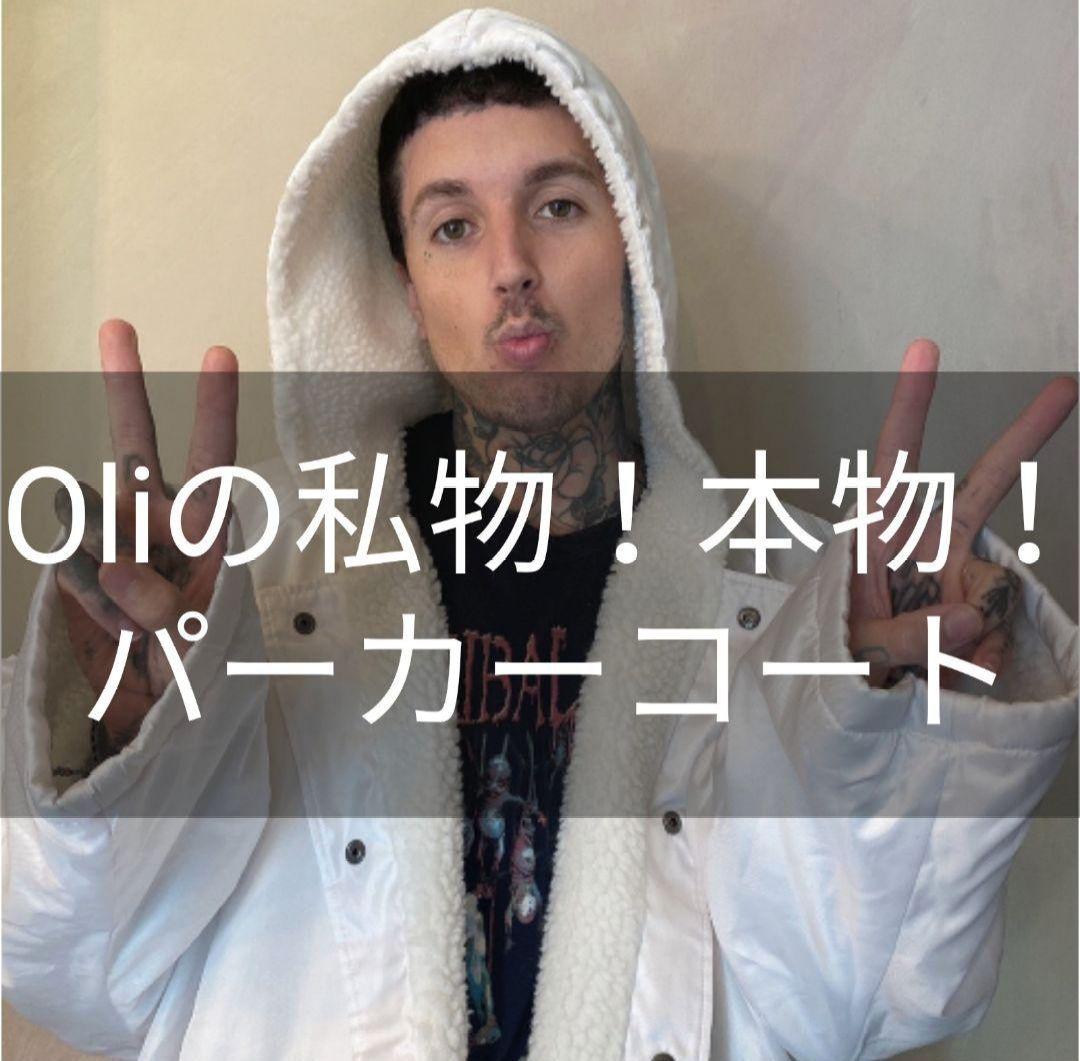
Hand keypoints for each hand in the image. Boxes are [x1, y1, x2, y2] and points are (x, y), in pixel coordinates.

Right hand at [55, 320, 238, 746]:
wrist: (155, 696)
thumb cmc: (198, 656)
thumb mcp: (199, 638)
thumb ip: (166, 603)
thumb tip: (117, 564)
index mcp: (206, 526)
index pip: (213, 461)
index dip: (214, 410)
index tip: (217, 353)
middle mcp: (158, 518)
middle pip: (136, 445)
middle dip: (125, 388)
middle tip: (117, 325)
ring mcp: (113, 537)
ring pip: (91, 517)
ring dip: (112, 578)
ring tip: (142, 627)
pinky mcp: (78, 563)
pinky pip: (74, 571)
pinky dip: (95, 605)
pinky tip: (117, 628)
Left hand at [848, 339, 1076, 687]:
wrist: (851, 712)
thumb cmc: (835, 664)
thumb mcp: (855, 651)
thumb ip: (909, 636)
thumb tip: (975, 618)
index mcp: (876, 537)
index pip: (893, 463)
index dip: (911, 407)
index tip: (925, 348)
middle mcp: (926, 548)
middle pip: (985, 486)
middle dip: (1025, 439)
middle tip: (1066, 388)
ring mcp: (962, 580)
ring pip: (995, 592)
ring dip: (964, 646)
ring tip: (917, 676)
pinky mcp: (985, 616)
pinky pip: (999, 637)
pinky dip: (977, 668)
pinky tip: (945, 681)